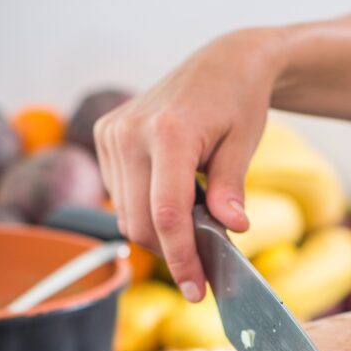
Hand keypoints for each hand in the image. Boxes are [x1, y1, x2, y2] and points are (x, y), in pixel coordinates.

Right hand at [93, 29, 284, 301]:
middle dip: (170, 252)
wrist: (222, 61)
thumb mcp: (245, 144)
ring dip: (157, 233)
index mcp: (170, 132)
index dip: (181, 258)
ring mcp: (113, 132)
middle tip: (202, 267)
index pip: (167, 214)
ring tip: (193, 223)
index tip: (196, 289)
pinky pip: (119, 195)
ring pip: (126, 215)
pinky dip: (144, 210)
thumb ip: (231, 189)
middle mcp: (131, 131)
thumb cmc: (239, 102)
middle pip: (141, 222)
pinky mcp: (105, 135)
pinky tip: (171, 197)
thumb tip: (232, 229)